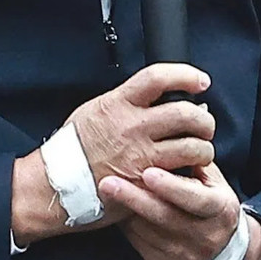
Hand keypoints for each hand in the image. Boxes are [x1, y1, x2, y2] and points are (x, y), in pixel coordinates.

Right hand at [11, 63, 213, 246]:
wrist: (56, 183)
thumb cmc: (73, 148)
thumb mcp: (95, 109)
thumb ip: (125, 101)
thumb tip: (155, 95)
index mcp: (119, 103)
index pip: (159, 78)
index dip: (186, 75)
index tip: (200, 80)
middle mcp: (133, 127)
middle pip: (185, 113)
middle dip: (204, 118)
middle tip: (204, 122)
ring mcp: (142, 156)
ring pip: (192, 147)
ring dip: (204, 149)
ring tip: (200, 150)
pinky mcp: (146, 184)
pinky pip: (182, 176)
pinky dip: (191, 174)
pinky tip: (188, 172)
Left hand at [98, 161, 260, 259]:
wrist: (219, 251)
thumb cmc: (210, 201)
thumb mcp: (213, 181)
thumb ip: (195, 160)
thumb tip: (176, 131)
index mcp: (220, 209)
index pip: (195, 198)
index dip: (171, 186)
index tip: (147, 172)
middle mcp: (204, 236)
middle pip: (165, 217)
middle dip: (134, 198)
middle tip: (108, 182)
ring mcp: (184, 255)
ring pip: (148, 232)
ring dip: (125, 209)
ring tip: (107, 189)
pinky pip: (139, 245)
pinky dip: (126, 225)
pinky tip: (116, 209)